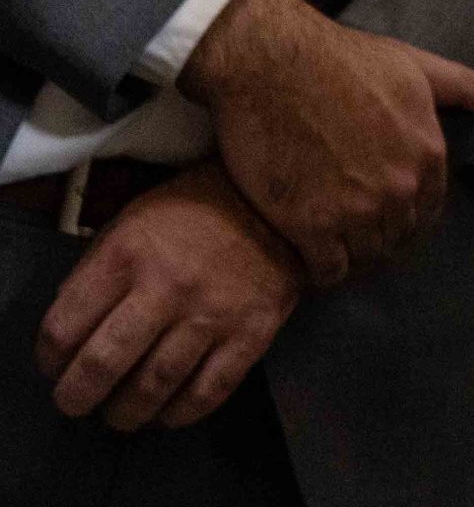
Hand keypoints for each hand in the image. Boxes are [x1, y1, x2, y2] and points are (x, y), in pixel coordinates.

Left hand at [32, 167, 301, 430]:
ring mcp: (213, 312)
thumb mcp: (134, 220)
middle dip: (77, 396)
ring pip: (153, 387)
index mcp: (128, 253)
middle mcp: (168, 285)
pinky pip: (208, 391)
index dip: (49, 358)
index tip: (55, 365)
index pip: (65, 326)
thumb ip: (100, 270)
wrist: (282, 201)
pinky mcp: (253, 332)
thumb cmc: (199, 210)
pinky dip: (180, 414)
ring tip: (121, 414)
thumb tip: (73, 328)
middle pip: (102, 364)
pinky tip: (167, 413)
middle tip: (76, 402)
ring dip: (126, 412)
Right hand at [176, 0, 473, 286]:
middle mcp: (399, 187)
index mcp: (428, 153)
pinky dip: (321, 270)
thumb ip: (464, 87)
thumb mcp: (415, 66)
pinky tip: (310, 257)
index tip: (386, 217)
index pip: (429, 209)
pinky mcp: (309, 225)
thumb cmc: (343, 59)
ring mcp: (355, 209)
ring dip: (352, 258)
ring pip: (365, 256)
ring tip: (333, 249)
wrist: (273, 64)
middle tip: (354, 236)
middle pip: (397, 236)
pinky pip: (327, 269)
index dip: (408, 217)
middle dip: (380, 238)